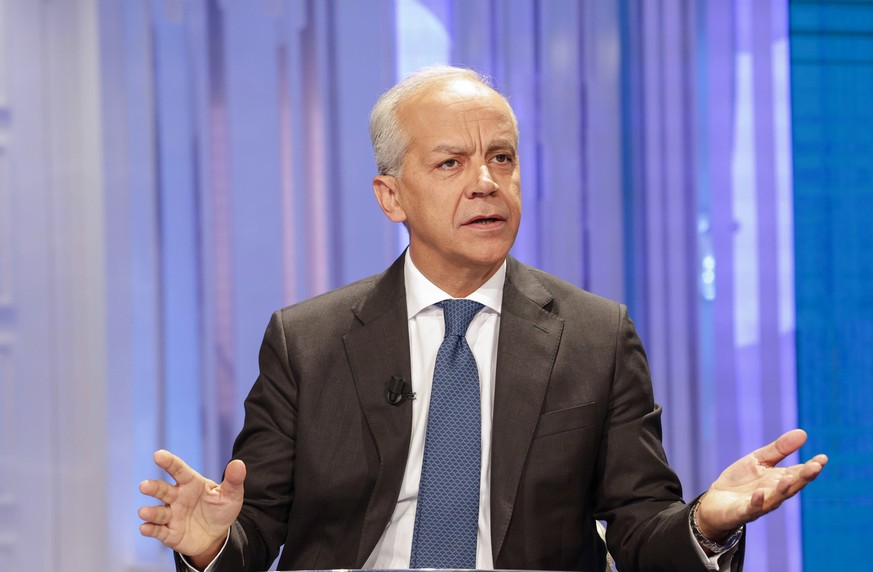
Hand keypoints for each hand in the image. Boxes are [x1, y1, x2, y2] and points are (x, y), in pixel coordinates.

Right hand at [138, 450, 245, 567]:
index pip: (179, 470)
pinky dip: (151, 530)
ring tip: (143, 512)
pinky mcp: (170, 533)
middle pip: (163, 490)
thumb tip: (239, 463)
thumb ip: (234, 480)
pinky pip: (158, 531)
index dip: (169, 462)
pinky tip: (145, 528)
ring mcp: (172, 515)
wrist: (217, 535)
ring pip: (158, 512)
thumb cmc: (221, 509)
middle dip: (153, 488)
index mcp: (192, 484)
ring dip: (150, 512)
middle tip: (144, 486)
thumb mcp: (231, 495)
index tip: (158, 455)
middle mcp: (178, 497)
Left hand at [696, 429, 826, 540]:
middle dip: (803, 477)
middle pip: (791, 486)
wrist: (715, 501)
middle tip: (815, 467)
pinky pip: (751, 509)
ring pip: (775, 499)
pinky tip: (759, 494)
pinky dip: (757, 502)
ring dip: (783, 490)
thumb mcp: (759, 460)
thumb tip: (803, 433)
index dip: (811, 467)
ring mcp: (759, 504)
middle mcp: (773, 493)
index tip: (823, 458)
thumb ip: (779, 449)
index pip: (798, 473)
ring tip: (791, 478)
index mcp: (779, 480)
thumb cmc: (741, 481)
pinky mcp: (742, 512)